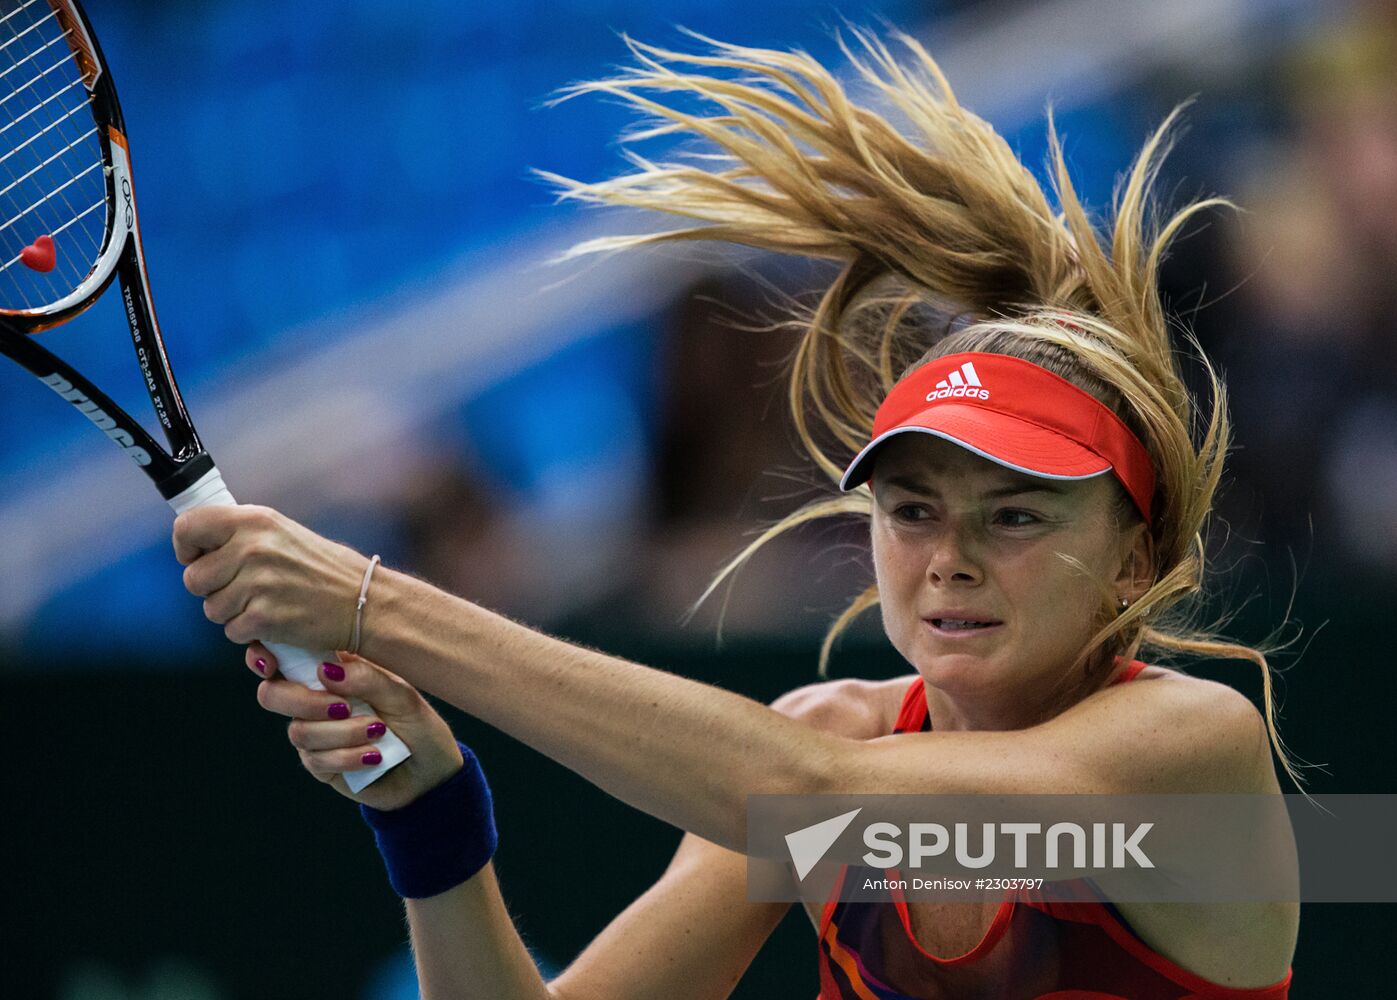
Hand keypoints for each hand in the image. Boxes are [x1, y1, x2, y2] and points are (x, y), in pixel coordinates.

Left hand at [173, 505, 366, 650]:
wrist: (364, 601)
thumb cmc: (323, 569)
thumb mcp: (282, 534)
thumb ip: (240, 535)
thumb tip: (194, 544)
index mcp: (254, 520)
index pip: (188, 526)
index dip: (186, 547)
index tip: (198, 557)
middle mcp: (252, 548)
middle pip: (194, 578)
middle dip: (213, 589)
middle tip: (244, 588)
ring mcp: (257, 584)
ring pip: (210, 608)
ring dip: (232, 613)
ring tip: (265, 603)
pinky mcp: (263, 618)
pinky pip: (232, 631)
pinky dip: (249, 632)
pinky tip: (275, 620)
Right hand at [246, 642, 463, 811]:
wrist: (431, 772)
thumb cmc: (418, 724)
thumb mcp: (402, 695)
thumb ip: (367, 678)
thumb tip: (325, 670)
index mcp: (333, 671)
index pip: (284, 656)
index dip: (264, 655)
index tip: (271, 664)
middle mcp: (316, 699)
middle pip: (273, 695)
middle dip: (304, 701)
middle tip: (344, 707)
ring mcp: (316, 733)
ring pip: (299, 731)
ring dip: (342, 733)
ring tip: (378, 732)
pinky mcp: (321, 765)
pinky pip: (316, 760)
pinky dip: (348, 757)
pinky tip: (374, 756)